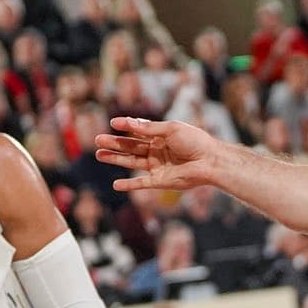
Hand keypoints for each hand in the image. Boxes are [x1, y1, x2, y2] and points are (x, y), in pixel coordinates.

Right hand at [95, 117, 224, 192]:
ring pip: (132, 162)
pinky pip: (141, 183)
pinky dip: (129, 185)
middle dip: (114, 143)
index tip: (113, 123)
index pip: (139, 131)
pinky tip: (116, 184)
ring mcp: (158, 166)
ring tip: (99, 155)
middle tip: (97, 140)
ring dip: (115, 159)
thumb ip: (150, 128)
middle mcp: (157, 151)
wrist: (210, 161)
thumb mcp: (171, 129)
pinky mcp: (160, 181)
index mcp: (161, 136)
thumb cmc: (195, 141)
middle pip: (131, 147)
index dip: (126, 126)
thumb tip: (129, 123)